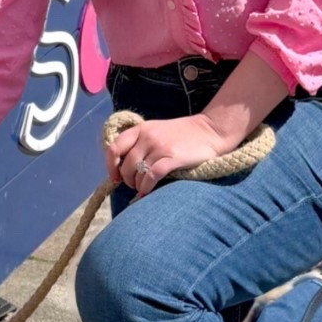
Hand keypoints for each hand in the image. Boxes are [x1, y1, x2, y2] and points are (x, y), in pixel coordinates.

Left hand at [106, 114, 231, 195]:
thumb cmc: (183, 134)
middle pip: (125, 165)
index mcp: (141, 129)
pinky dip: (147, 187)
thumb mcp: (157, 131)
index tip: (115, 177)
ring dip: (138, 185)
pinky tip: (148, 192)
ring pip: (137, 172)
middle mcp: (147, 136)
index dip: (110, 166)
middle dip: (127, 180)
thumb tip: (123, 167)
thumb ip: (141, 143)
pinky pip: (152, 176)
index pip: (114, 148)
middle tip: (135, 185)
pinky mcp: (173, 157)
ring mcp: (160, 147)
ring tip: (143, 188)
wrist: (211, 130)